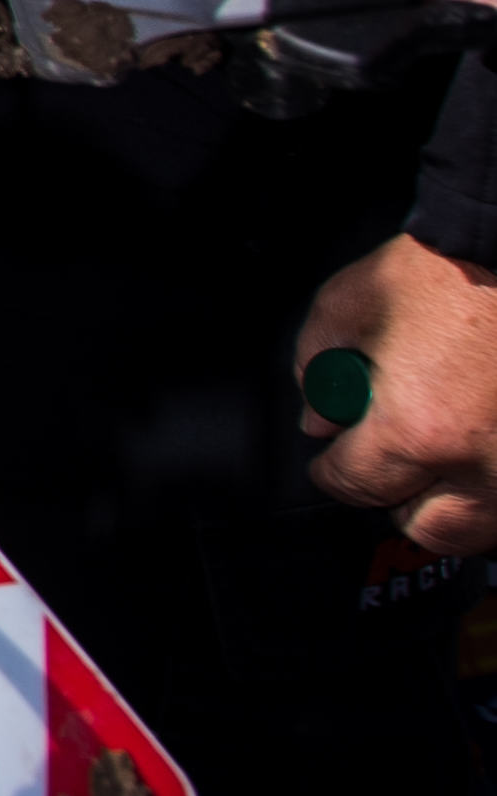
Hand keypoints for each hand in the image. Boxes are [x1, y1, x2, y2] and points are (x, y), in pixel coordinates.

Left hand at [295, 233, 496, 553]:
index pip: (356, 484)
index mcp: (420, 428)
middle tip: (388, 463)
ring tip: (436, 457)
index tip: (332, 457)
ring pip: (480, 524)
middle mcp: (483, 462)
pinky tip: (476, 444)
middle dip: (396, 497)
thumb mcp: (352, 301)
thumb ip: (316, 362)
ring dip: (451, 502)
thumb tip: (321, 418)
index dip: (331, 468)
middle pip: (426, 524)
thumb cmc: (450, 270)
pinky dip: (491, 482)